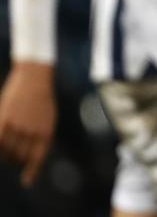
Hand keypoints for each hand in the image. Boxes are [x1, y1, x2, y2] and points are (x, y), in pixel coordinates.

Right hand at [0, 61, 56, 185]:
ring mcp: (18, 126)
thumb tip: (29, 158)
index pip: (37, 158)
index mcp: (46, 132)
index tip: (26, 182)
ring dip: (3, 152)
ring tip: (5, 143)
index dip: (31, 171)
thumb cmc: (41, 100)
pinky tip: (0, 144)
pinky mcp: (5, 119)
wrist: (35, 79)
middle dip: (14, 157)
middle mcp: (33, 132)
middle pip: (18, 156)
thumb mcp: (47, 118)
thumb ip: (39, 137)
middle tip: (12, 152)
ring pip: (6, 150)